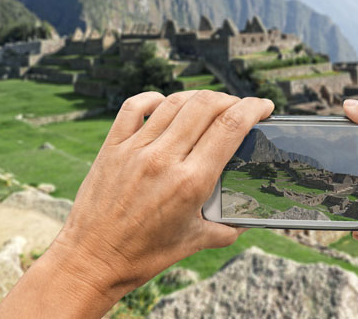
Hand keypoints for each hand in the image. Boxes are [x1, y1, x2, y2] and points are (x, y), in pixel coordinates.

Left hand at [0, 91, 273, 317]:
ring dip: (199, 97)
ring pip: (175, 102)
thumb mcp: (195, 242)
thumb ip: (226, 228)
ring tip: (210, 104)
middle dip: (231, 100)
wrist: (92, 260)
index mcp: (191, 181)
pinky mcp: (112, 147)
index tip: (264, 106)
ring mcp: (135, 149)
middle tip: (240, 107)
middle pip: (206, 106)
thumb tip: (246, 219)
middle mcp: (164, 159)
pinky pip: (134, 107)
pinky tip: (165, 102)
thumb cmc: (146, 254)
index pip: (230, 127)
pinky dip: (154, 98)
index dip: (253, 109)